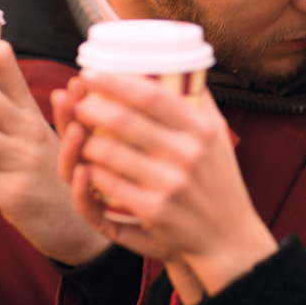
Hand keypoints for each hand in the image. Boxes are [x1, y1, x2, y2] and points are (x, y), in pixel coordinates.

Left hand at [60, 72, 278, 296]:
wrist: (229, 237)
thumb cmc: (220, 181)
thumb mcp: (219, 137)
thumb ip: (200, 104)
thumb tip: (183, 67)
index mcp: (201, 128)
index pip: (150, 94)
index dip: (115, 81)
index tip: (91, 73)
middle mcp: (187, 152)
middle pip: (124, 120)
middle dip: (90, 107)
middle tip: (76, 102)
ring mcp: (170, 183)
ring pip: (109, 153)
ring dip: (84, 142)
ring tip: (77, 134)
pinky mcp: (154, 210)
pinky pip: (108, 185)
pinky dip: (90, 174)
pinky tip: (83, 167)